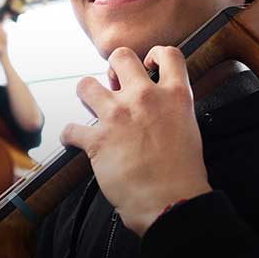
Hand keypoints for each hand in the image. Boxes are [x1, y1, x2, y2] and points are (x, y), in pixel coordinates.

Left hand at [59, 46, 209, 235]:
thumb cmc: (183, 175)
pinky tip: (75, 141)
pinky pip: (70, 129)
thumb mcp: (188, 130)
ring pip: (85, 84)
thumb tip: (156, 110)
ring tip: (93, 108)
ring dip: (86, 95)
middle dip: (113, 68)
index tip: (148, 65)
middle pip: (120, 56)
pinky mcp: (97, 140)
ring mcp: (118, 116)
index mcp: (174, 96)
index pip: (168, 54)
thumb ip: (171, 111)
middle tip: (114, 86)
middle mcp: (145, 98)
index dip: (155, 55)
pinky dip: (70, 136)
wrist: (171, 203)